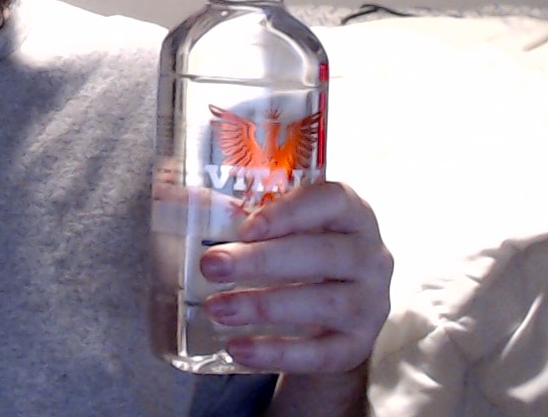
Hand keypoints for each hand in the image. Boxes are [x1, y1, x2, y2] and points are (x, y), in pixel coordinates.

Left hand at [196, 181, 391, 375]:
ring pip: (324, 303)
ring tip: (217, 309)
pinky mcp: (359, 345)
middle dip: (262, 261)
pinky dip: (278, 352)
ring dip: (265, 306)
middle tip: (211, 266)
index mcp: (352, 214)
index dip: (290, 212)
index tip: (245, 227)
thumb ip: (238, 213)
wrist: (332, 314)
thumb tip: (176, 196)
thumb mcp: (280, 229)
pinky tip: (238, 348)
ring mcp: (371, 303)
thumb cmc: (299, 254)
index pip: (332, 201)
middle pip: (323, 254)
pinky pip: (322, 352)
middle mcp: (371, 256)